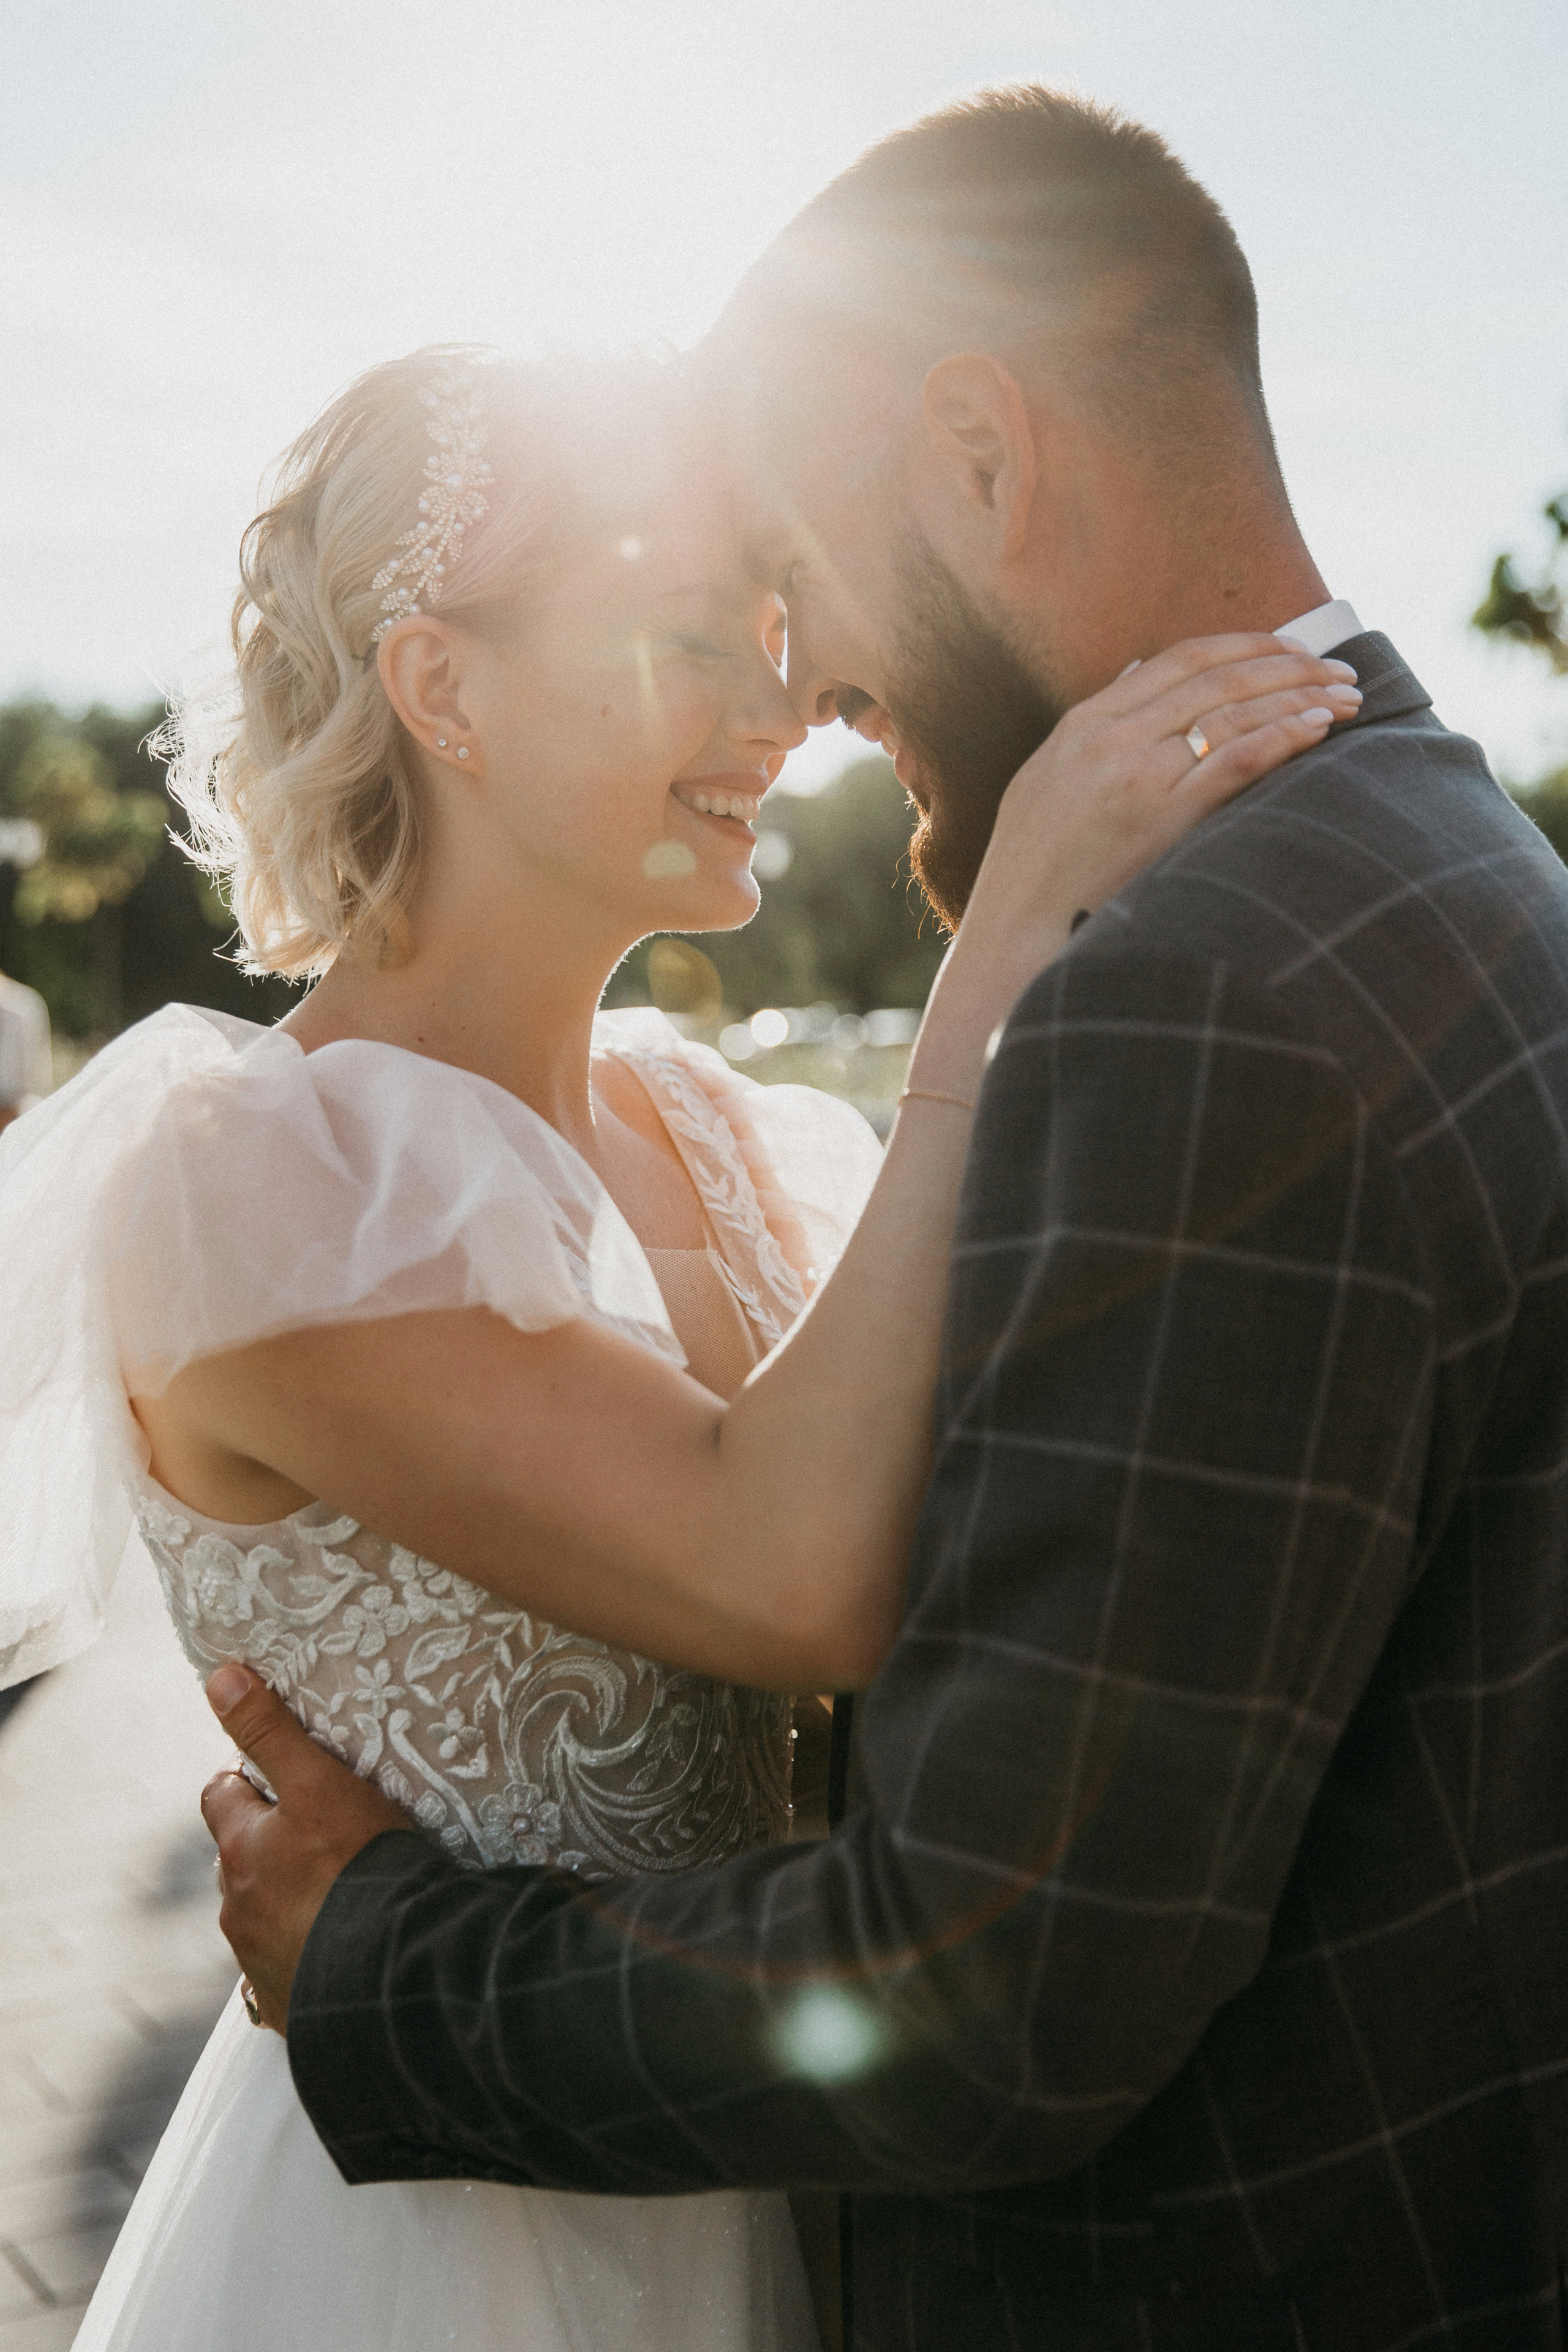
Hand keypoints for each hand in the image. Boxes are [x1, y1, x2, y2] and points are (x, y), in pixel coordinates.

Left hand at [200, 1664, 406, 2031]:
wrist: (391, 1972)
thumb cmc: (360, 1866)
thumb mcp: (320, 1783)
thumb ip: (271, 1731)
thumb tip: (219, 1677)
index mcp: (241, 1850)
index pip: (221, 1795)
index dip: (248, 1779)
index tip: (284, 1775)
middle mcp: (237, 1907)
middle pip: (239, 1858)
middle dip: (267, 1842)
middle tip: (321, 1831)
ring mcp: (258, 1960)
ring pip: (260, 1913)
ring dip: (285, 1898)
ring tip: (338, 1889)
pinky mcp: (288, 2003)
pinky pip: (287, 1967)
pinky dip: (305, 1951)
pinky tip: (343, 1944)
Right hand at [962, 633, 1361, 971]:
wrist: (1013, 933)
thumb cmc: (1033, 868)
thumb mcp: (1046, 778)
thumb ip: (1095, 725)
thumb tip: (1137, 670)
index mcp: (1083, 722)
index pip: (1178, 659)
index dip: (1245, 645)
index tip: (1291, 649)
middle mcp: (1111, 737)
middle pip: (1217, 676)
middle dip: (1288, 665)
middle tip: (1340, 669)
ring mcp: (1136, 775)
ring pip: (1233, 710)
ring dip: (1300, 695)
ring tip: (1347, 697)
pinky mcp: (1161, 818)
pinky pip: (1235, 759)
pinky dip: (1282, 735)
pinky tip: (1318, 727)